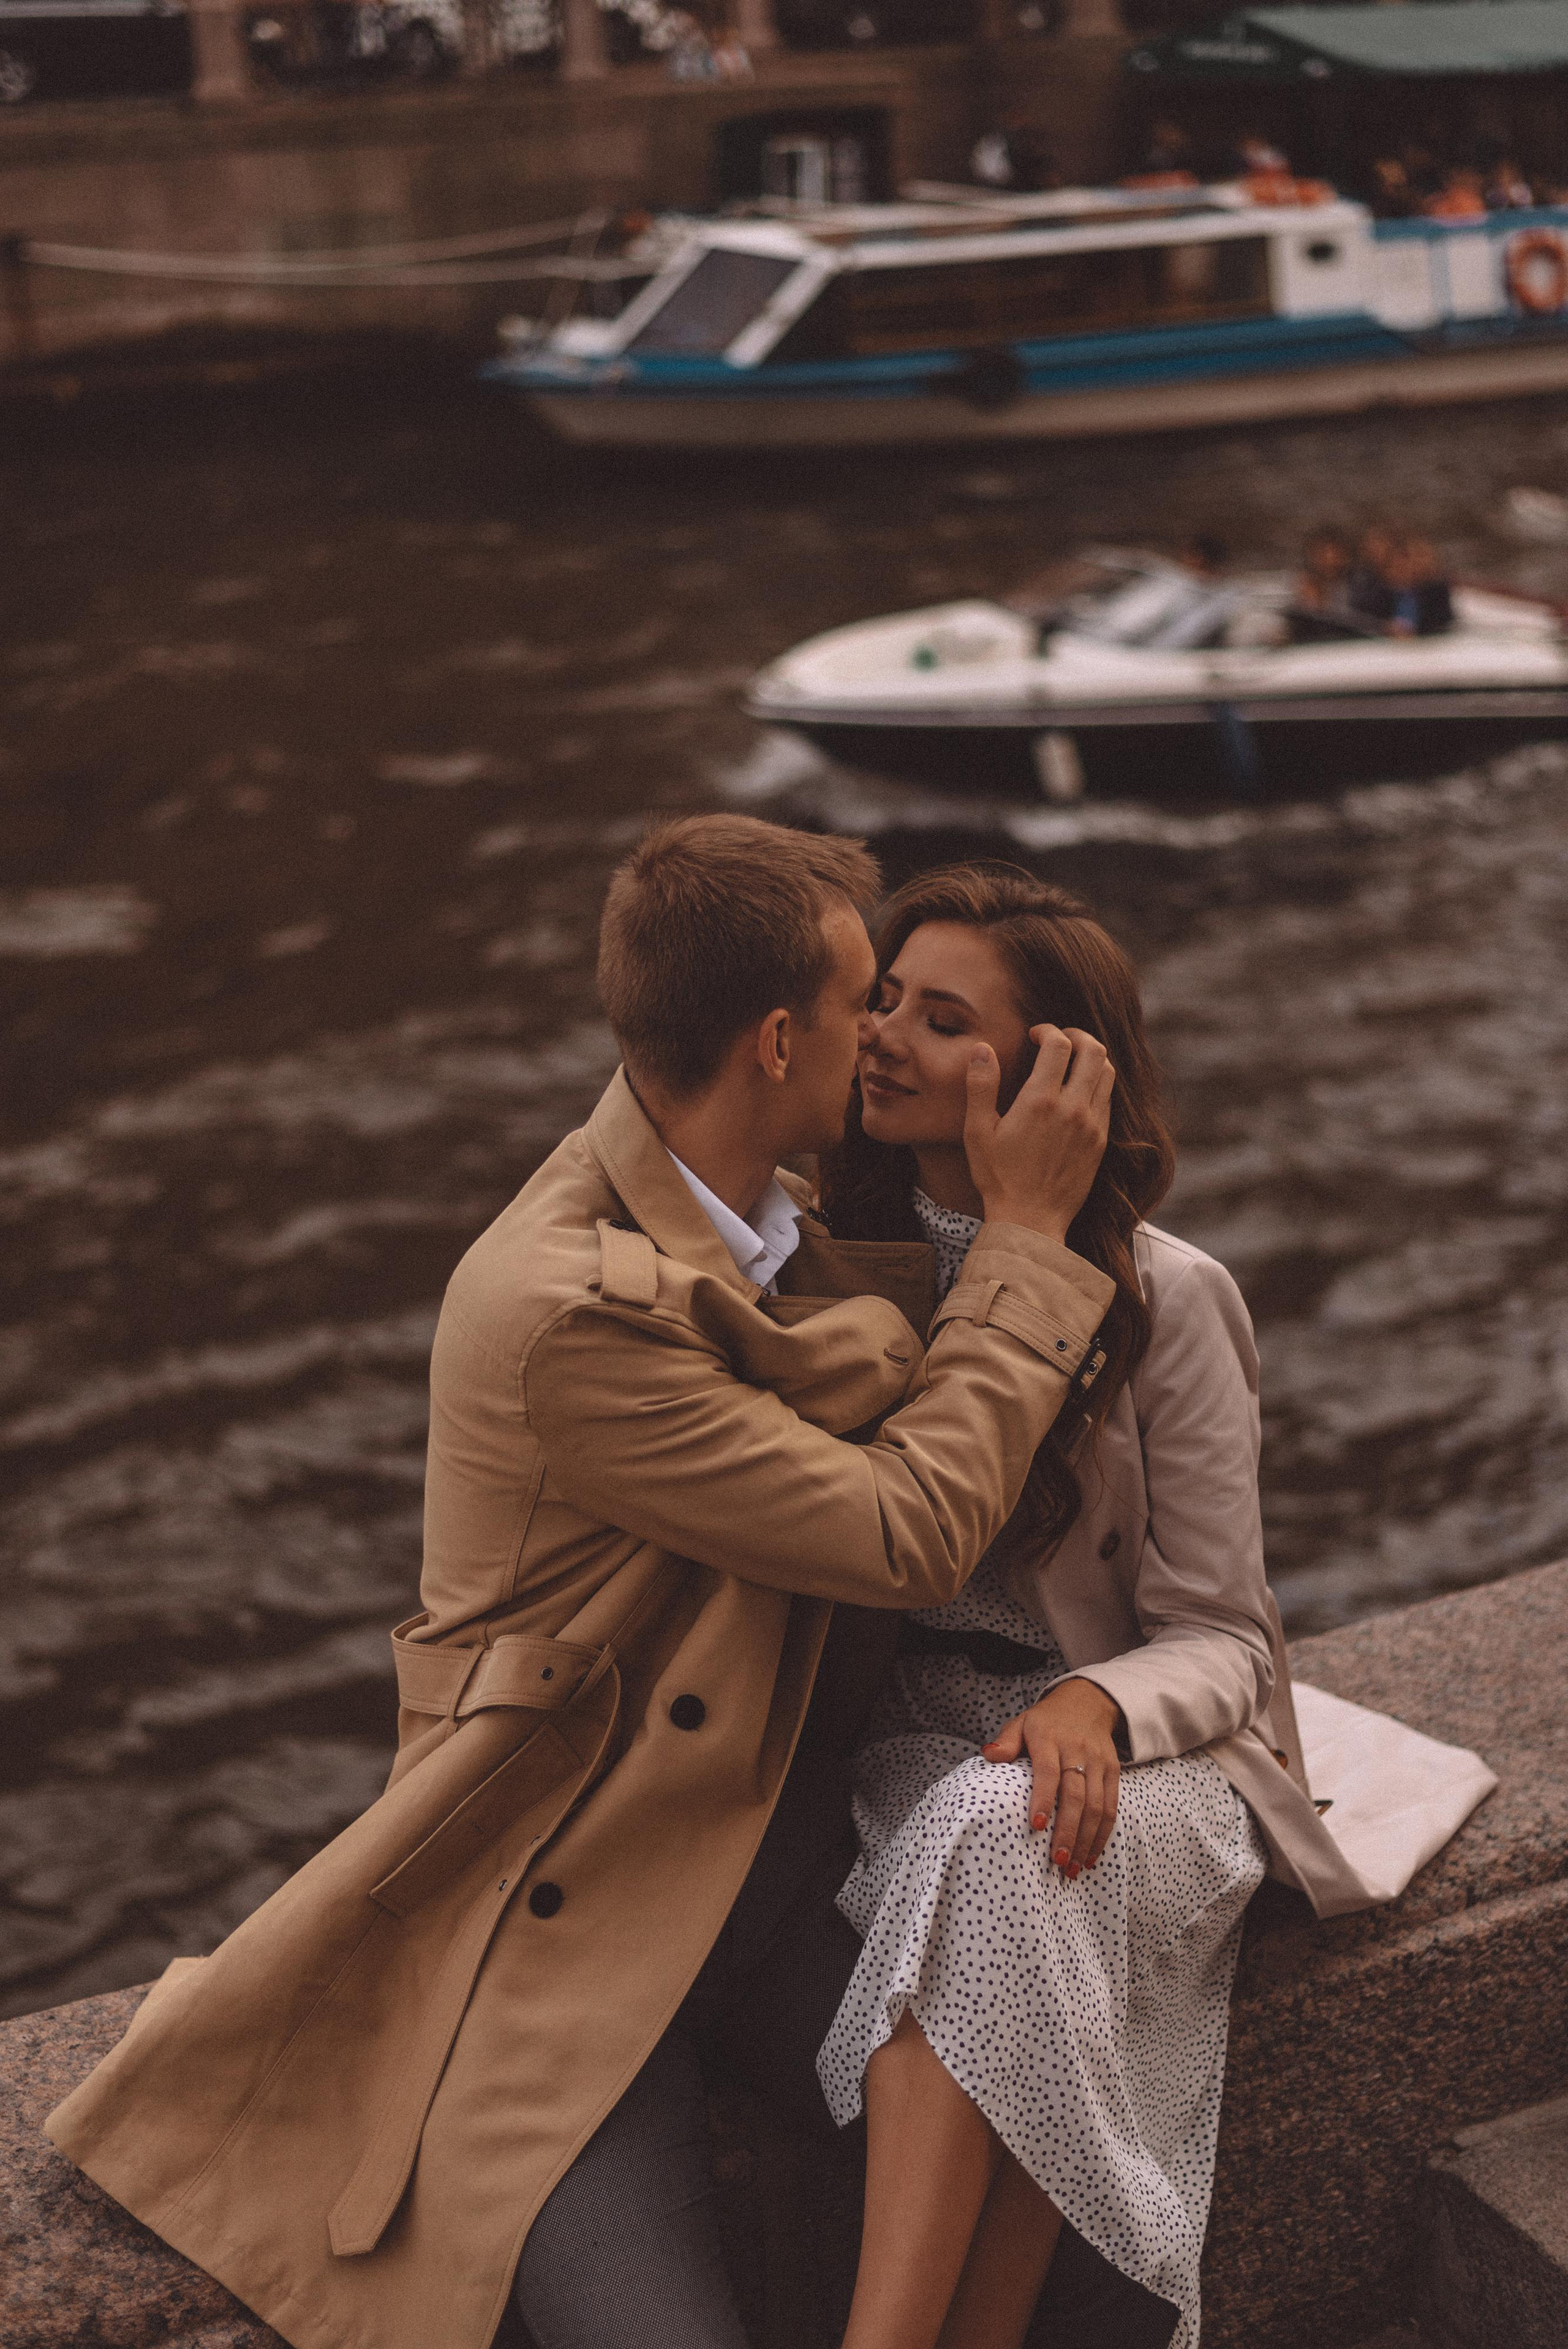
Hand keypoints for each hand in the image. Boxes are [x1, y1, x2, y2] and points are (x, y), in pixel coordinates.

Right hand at [964, 1026, 1113, 1242]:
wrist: (1030, 1220)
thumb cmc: (998, 1178)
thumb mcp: (977, 1132)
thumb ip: (981, 1086)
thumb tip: (983, 1049)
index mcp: (1040, 1101)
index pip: (1059, 1044)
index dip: (1048, 1030)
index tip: (1035, 1034)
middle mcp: (1073, 1108)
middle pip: (1093, 1050)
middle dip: (1076, 1035)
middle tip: (1059, 1039)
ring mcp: (1092, 1125)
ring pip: (1107, 1072)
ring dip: (1091, 1058)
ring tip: (1071, 1061)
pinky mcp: (1100, 1141)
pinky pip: (1107, 1099)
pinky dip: (1096, 1084)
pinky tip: (1077, 1091)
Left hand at [982, 1677, 1122, 1876]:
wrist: (1086, 1703)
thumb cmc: (1044, 1722)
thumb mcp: (1021, 1723)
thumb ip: (1006, 1742)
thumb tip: (988, 1756)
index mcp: (1049, 1739)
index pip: (1048, 1771)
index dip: (1044, 1799)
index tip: (1037, 1826)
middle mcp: (1077, 1750)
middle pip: (1076, 1795)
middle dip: (1068, 1831)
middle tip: (1057, 1861)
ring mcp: (1098, 1762)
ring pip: (1097, 1806)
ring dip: (1086, 1840)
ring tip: (1072, 1868)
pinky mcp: (1113, 1771)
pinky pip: (1111, 1807)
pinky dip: (1102, 1835)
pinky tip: (1090, 1857)